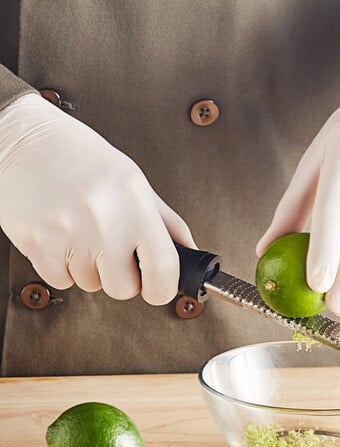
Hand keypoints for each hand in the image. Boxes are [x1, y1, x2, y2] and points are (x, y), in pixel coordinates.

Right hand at [0, 93, 195, 304]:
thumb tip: (191, 253)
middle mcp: (104, 221)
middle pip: (124, 289)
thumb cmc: (82, 158)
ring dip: (89, 268)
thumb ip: (167, 223)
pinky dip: (62, 266)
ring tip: (81, 232)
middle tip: (111, 250)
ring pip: (91, 285)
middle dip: (121, 277)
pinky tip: (62, 237)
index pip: (163, 269)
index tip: (157, 287)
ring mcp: (68, 234)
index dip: (163, 288)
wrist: (23, 140)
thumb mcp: (135, 182)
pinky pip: (61, 280)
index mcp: (136, 205)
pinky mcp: (36, 243)